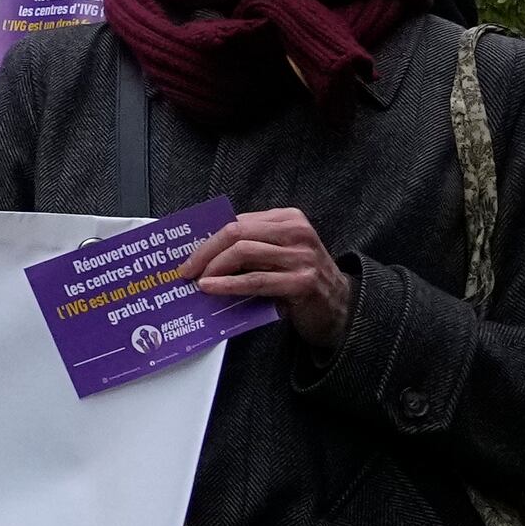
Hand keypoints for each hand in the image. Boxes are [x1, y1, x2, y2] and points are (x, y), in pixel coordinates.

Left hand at [192, 204, 353, 347]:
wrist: (339, 307)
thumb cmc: (299, 279)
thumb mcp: (277, 254)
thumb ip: (250, 246)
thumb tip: (202, 251)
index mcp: (288, 219)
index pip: (238, 222)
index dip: (209, 237)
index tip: (187, 253)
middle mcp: (297, 232)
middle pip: (237, 232)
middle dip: (205, 251)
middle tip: (185, 269)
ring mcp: (302, 256)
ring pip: (244, 252)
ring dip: (213, 267)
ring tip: (196, 280)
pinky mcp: (303, 282)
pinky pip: (256, 280)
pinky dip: (228, 284)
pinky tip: (210, 288)